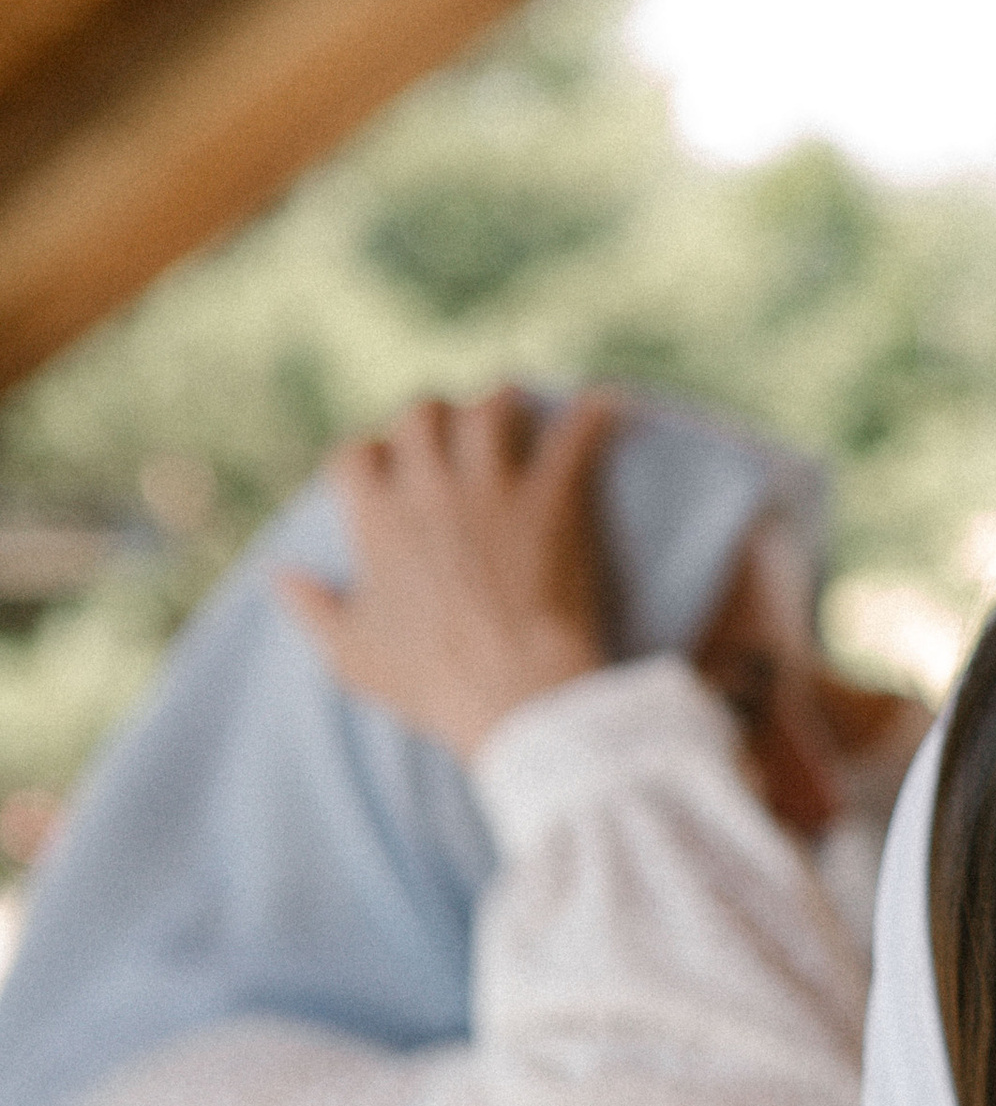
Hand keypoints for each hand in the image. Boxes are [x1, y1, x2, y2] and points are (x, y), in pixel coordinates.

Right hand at [280, 390, 614, 758]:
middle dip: (437, 421)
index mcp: (377, 518)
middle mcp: (430, 487)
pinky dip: (594, 414)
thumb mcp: (354, 656)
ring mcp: (494, 487)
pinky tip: (608, 405)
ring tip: (520, 420)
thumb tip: (278, 576)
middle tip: (457, 440)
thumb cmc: (433, 684)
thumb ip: (313, 608)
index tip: (388, 473)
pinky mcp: (554, 498)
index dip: (372, 459)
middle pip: (422, 414)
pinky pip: (576, 434)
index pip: (357, 454)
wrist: (518, 699)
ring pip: (492, 407)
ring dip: (504, 408)